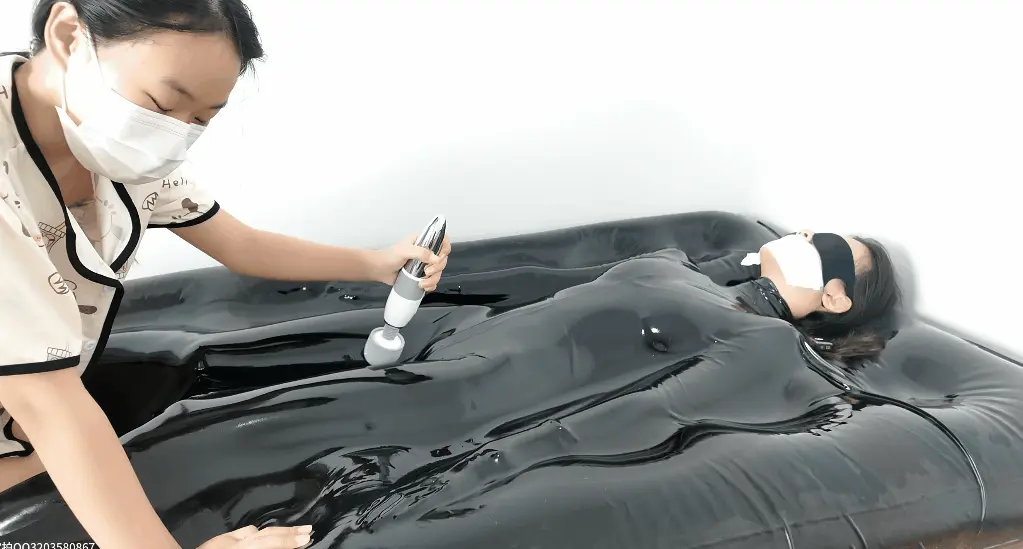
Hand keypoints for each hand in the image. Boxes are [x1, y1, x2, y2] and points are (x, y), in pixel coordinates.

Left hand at [198, 524, 312, 548]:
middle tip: (308, 533)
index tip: (305, 541)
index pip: (267, 544)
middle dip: (288, 536)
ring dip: (276, 532)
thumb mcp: (221, 546)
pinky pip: (240, 534)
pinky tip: (261, 533)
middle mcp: (232, 545)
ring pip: (255, 533)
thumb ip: (254, 542)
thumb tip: (258, 534)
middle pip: (266, 538)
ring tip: (294, 531)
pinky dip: (256, 533)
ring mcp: (223, 543)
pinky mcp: (215, 543)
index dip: (287, 544)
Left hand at [371, 234, 451, 290]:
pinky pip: (433, 281)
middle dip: (437, 268)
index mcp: (424, 241)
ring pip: (439, 272)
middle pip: (443, 259)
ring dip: (433, 279)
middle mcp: (426, 252)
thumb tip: (436, 259)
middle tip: (426, 272)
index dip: (445, 249)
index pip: (442, 241)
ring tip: (421, 283)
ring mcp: (424, 265)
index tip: (439, 257)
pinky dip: (430, 285)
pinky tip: (422, 286)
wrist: (379, 269)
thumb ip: (421, 253)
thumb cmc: (389, 256)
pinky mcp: (421, 276)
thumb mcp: (404, 250)